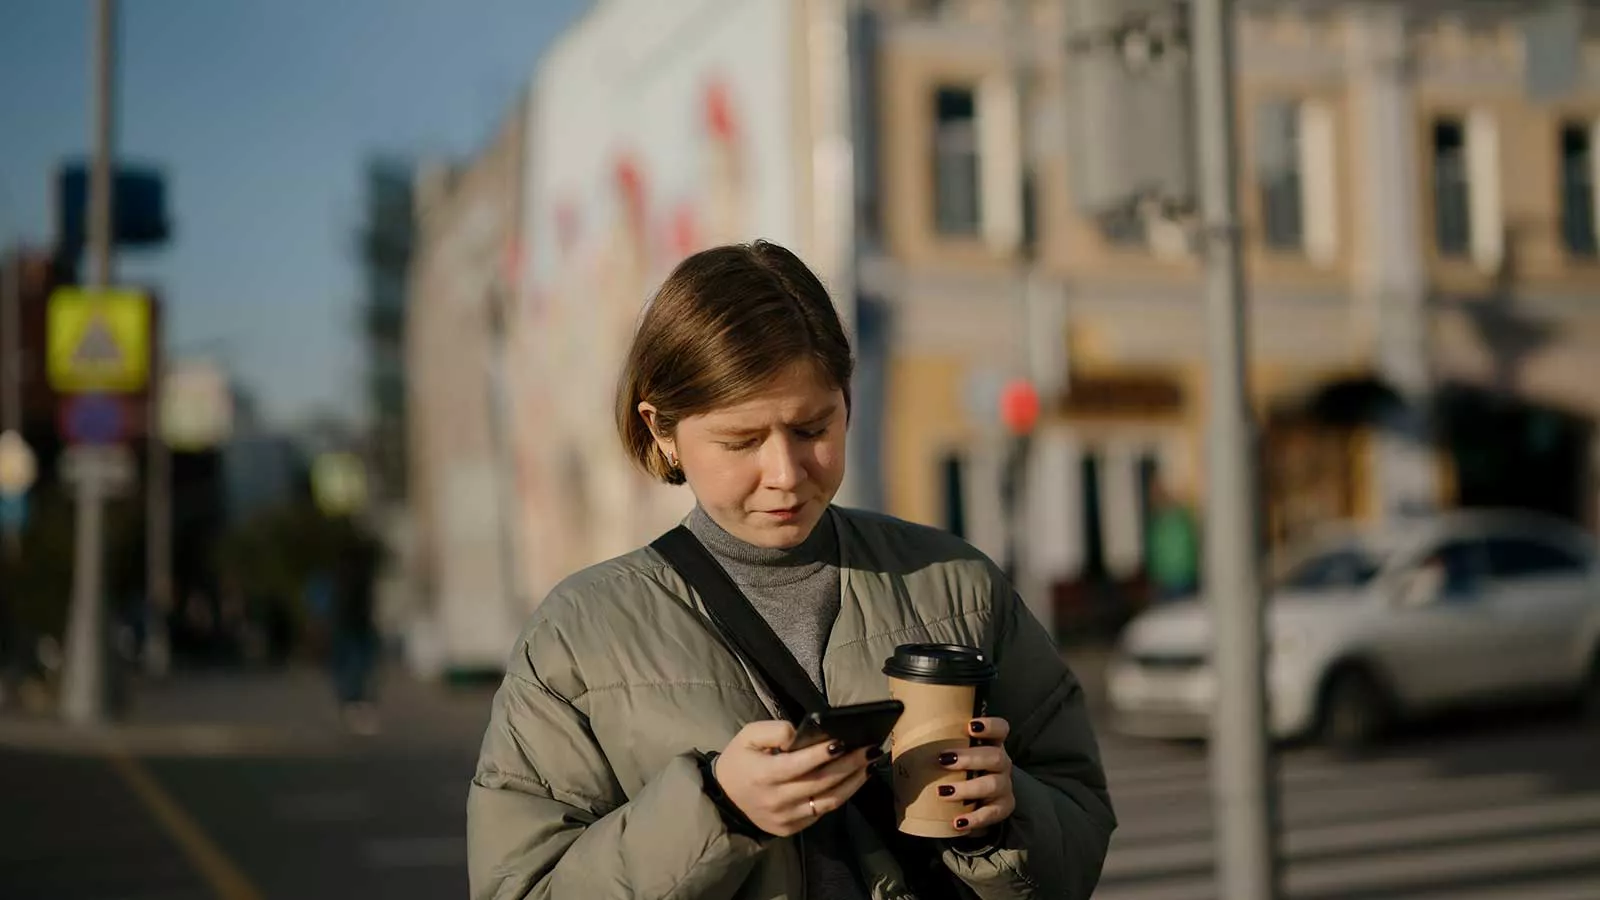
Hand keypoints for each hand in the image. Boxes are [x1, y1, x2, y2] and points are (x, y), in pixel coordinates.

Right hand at [712, 720, 880, 836]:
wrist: (723, 801)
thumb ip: (774, 730)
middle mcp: (776, 800)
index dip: (822, 754)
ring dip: (853, 783)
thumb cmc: (739, 762)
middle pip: (821, 783)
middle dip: (849, 765)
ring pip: (828, 802)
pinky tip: (855, 780)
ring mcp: (786, 818)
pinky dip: (841, 796)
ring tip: (870, 764)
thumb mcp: (747, 736)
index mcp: (763, 775)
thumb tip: (803, 733)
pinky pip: (822, 812)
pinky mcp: (792, 829)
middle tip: (871, 749)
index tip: (844, 741)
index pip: (798, 765)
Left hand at [938, 717, 1015, 835]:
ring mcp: (1004, 787)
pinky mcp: (1002, 809)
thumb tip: (897, 737)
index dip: (990, 725)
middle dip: (969, 758)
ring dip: (967, 788)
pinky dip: (974, 818)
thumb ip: (933, 746)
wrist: (971, 804)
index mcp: (990, 744)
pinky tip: (958, 822)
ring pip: (993, 784)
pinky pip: (991, 814)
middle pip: (995, 756)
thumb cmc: (955, 772)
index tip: (970, 726)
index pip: (1000, 729)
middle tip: (943, 760)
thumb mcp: (949, 757)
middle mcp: (1001, 764)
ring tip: (943, 792)